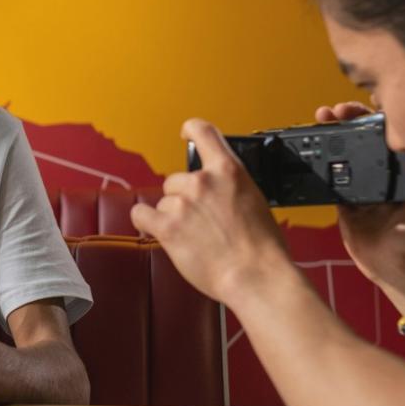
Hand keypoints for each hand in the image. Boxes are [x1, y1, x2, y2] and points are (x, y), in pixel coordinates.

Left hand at [131, 118, 292, 305]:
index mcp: (228, 170)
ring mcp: (182, 203)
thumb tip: (219, 193)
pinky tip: (155, 229)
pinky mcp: (167, 226)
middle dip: (184, 198)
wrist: (256, 275)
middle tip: (201, 222)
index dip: (190, 130)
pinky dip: (146, 221)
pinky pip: (141, 214)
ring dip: (173, 216)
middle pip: (176, 180)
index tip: (186, 133)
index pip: (203, 132)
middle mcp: (202, 181)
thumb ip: (231, 188)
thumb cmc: (262, 247)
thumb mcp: (255, 200)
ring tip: (194, 237)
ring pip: (164, 202)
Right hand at [317, 102, 404, 292]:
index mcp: (403, 164)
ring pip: (343, 147)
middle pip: (362, 132)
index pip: (389, 129)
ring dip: (331, 130)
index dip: (376, 113)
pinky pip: (328, 173)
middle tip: (340, 110)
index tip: (367, 105)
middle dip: (349, 116)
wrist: (397, 265)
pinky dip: (318, 157)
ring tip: (324, 117)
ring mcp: (360, 180)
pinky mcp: (341, 195)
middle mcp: (381, 168)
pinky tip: (312, 143)